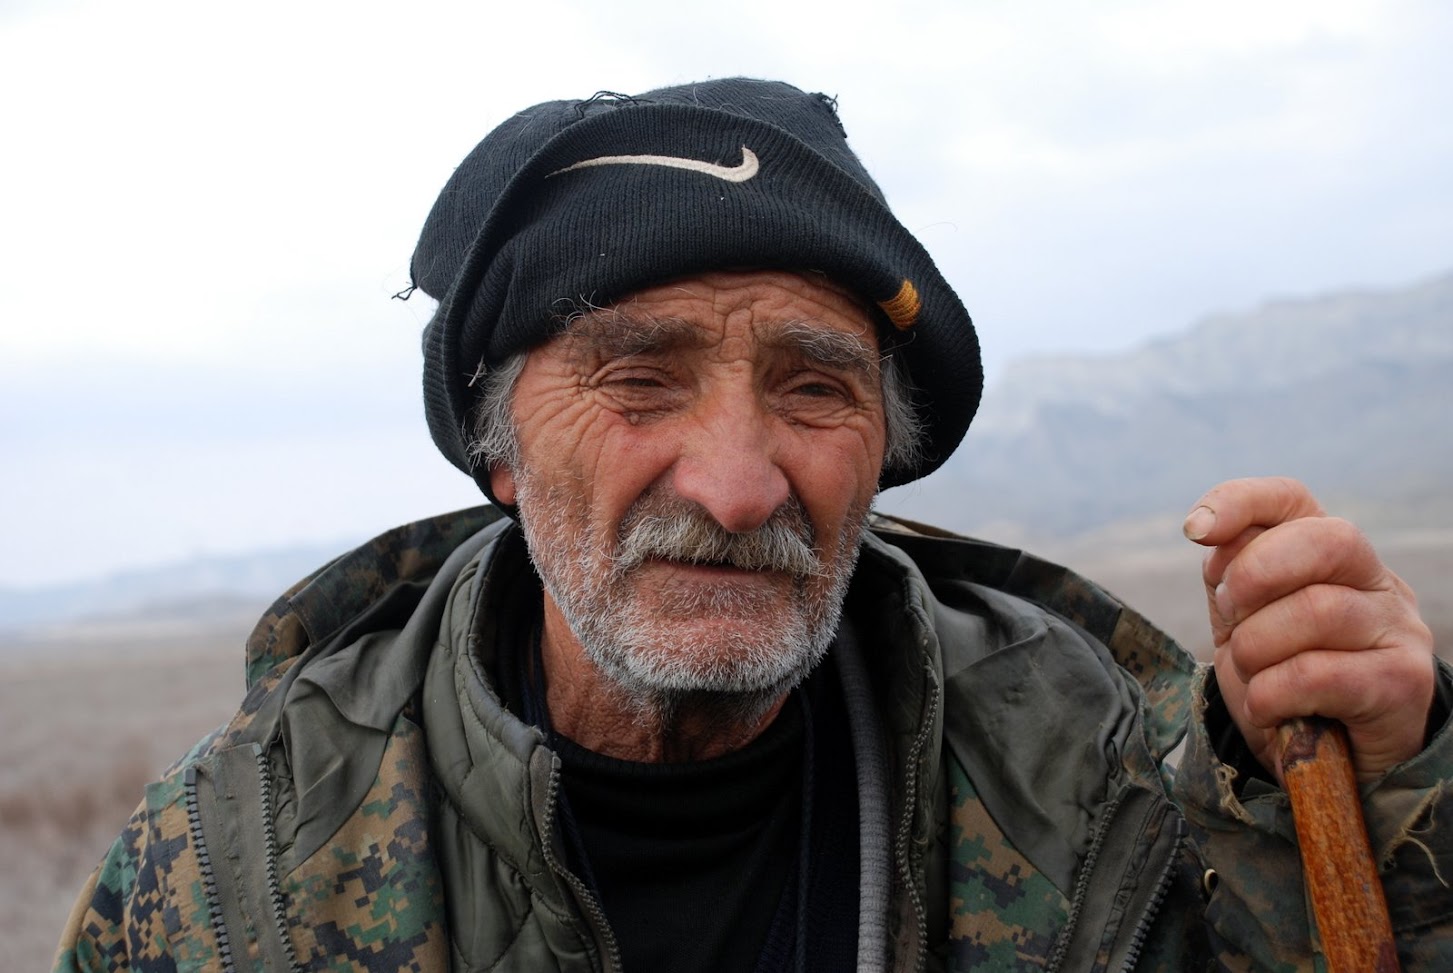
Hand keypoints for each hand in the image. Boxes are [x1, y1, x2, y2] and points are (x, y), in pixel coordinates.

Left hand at [1183, 477, 1435, 782]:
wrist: (1332, 764)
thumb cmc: (1283, 679)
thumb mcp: (1246, 622)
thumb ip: (1231, 574)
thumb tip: (1211, 534)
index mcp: (1330, 553)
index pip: (1292, 498)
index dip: (1241, 501)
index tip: (1196, 531)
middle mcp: (1375, 580)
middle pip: (1323, 540)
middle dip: (1254, 575)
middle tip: (1230, 619)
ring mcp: (1396, 629)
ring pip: (1316, 610)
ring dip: (1256, 649)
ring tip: (1252, 675)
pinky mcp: (1403, 682)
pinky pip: (1318, 674)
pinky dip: (1271, 694)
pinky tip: (1268, 709)